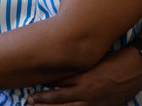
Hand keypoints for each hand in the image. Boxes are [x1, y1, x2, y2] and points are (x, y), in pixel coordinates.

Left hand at [27, 49, 141, 105]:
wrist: (135, 70)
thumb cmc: (115, 59)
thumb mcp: (94, 57)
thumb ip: (79, 61)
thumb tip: (64, 58)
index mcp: (82, 74)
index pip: (58, 79)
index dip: (45, 82)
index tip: (33, 81)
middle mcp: (85, 89)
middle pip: (58, 97)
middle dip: (42, 100)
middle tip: (29, 100)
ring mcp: (92, 102)